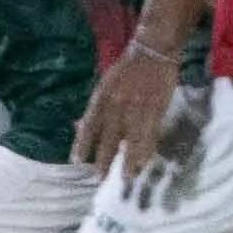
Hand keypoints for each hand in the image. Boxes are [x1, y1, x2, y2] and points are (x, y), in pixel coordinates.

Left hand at [70, 42, 180, 172]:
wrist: (152, 53)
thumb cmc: (126, 69)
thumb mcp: (104, 86)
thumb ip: (94, 108)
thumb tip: (79, 126)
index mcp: (101, 99)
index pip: (88, 127)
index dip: (82, 145)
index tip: (76, 161)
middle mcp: (117, 108)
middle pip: (108, 140)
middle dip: (103, 161)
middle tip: (99, 179)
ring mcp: (137, 111)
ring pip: (130, 142)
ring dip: (128, 162)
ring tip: (125, 178)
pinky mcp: (155, 111)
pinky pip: (149, 136)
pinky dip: (146, 150)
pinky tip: (143, 162)